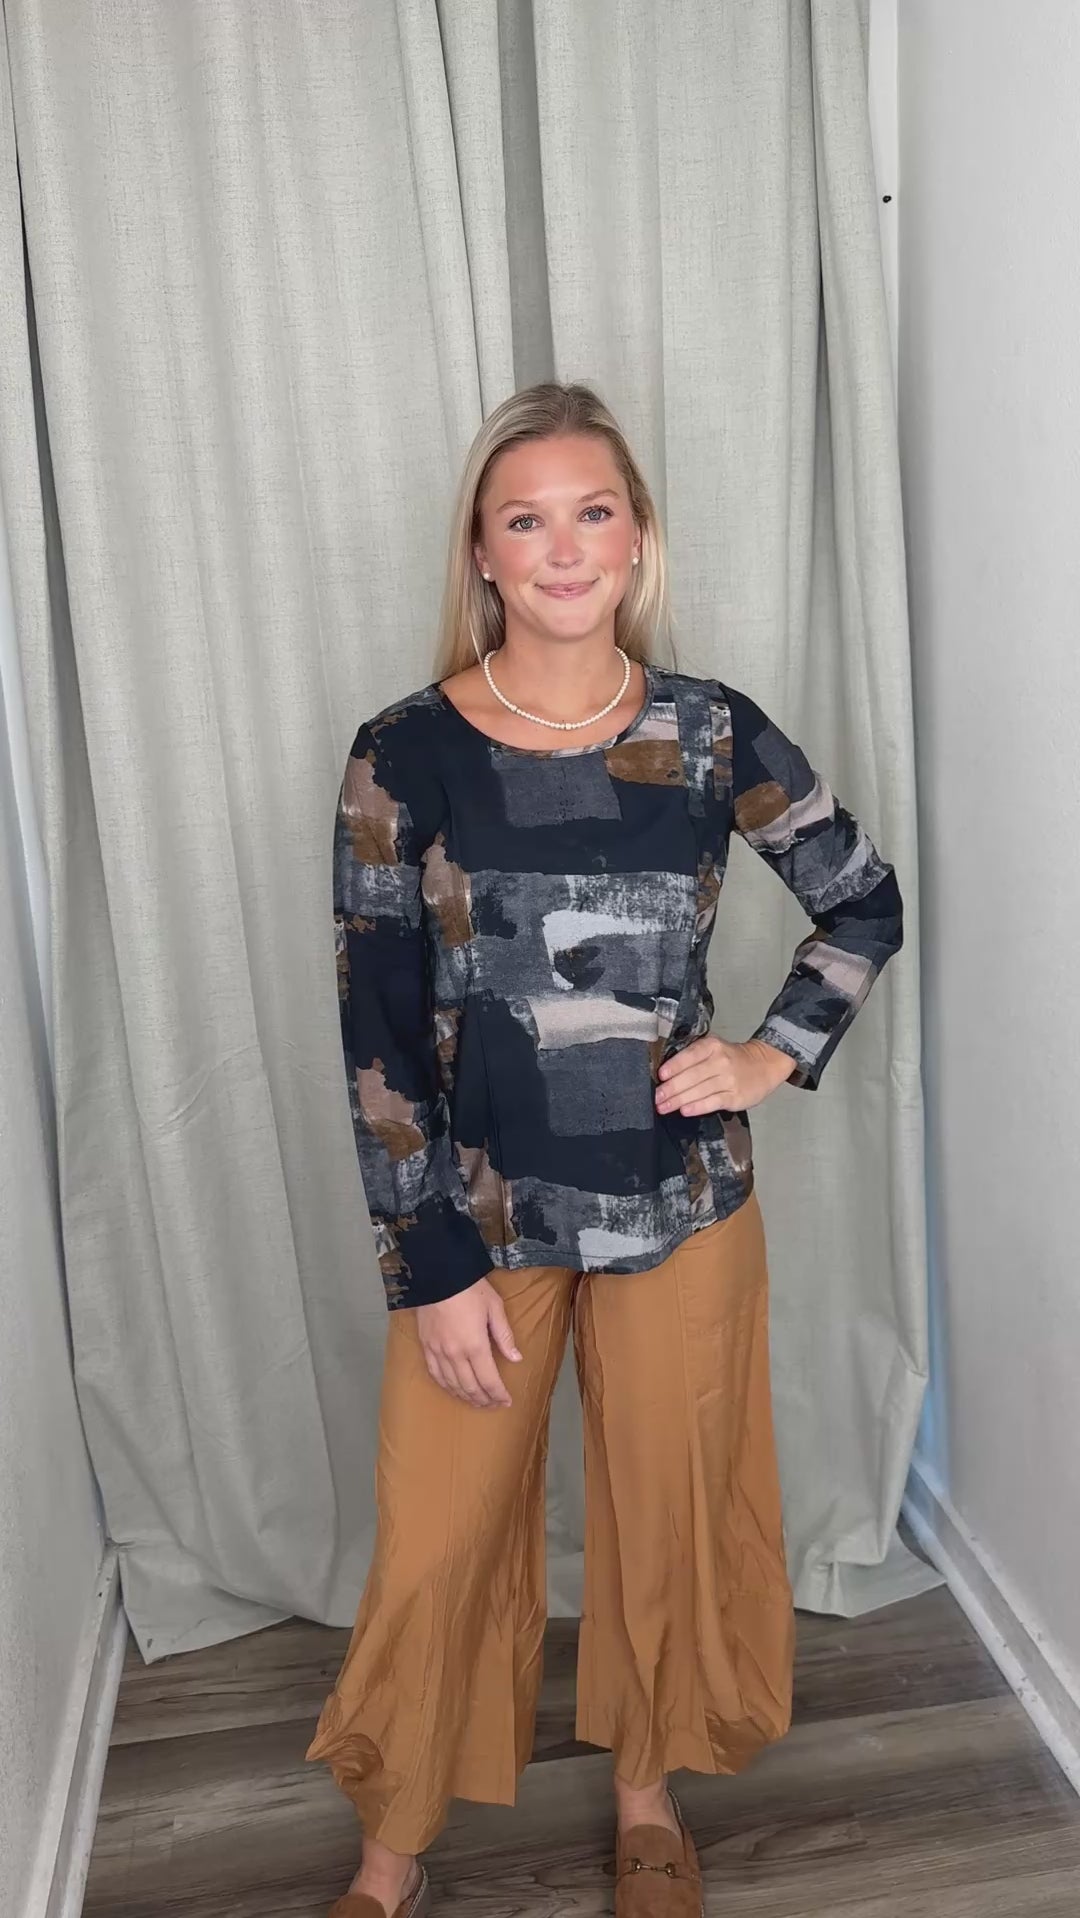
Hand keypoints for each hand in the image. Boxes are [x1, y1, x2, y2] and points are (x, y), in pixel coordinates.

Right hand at [416, 1277, 522, 1408]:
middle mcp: (455, 1354)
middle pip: (471, 1387)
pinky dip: (446, 1387)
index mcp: (475, 1345)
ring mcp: (438, 1352)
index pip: (489, 1380)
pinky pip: (435, 1374)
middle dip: (484, 1400)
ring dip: (466, 1397)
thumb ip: (504, 1335)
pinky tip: (454, 1390)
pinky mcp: (426, 1347)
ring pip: (453, 1385)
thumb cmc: (470, 1288)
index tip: (506, 1402)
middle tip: (493, 1405)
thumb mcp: (494, 1307)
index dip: (499, 1395)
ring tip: (477, 1402)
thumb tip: (516, 1358)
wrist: (438, 1275)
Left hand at [654, 1034, 795, 1117]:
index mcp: (712, 1046)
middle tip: (656, 1098)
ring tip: (663, 1107)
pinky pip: (712, 1102)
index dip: (674, 1067)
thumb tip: (666, 1073)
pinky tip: (685, 1111)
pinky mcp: (735, 1096)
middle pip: (692, 1076)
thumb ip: (693, 1056)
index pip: (689, 1056)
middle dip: (671, 1089)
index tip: (660, 1076)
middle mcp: (721, 1061)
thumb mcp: (714, 1048)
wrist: (764, 1065)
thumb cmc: (732, 1058)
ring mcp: (729, 1080)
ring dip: (679, 1100)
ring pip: (699, 1091)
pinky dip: (698, 1107)